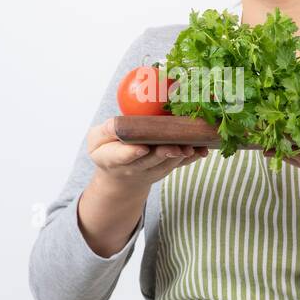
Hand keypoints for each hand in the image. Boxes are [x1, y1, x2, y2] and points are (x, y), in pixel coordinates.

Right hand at [87, 116, 208, 195]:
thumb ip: (105, 132)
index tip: (142, 148)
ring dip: (180, 156)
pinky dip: (192, 158)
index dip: (132, 153)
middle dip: (164, 154)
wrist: (120, 176)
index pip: (122, 157)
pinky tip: (203, 150)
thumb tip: (117, 122)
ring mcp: (152, 170)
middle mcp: (135, 167)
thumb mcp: (96, 141)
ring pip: (168, 164)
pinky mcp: (166, 168)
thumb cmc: (108, 151)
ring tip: (191, 146)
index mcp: (113, 159)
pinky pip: (180, 164)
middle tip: (175, 146)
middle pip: (151, 161)